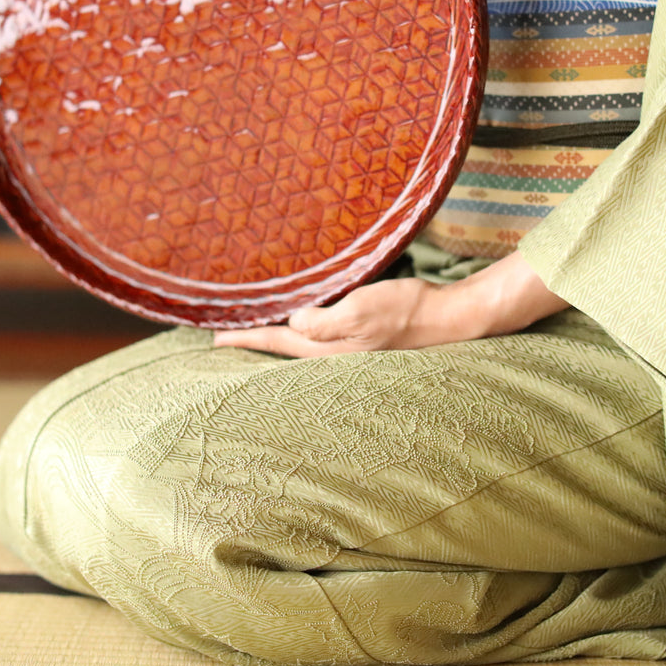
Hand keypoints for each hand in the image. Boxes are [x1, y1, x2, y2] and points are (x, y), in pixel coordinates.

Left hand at [212, 252, 569, 357]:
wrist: (451, 318)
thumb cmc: (407, 312)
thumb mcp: (360, 310)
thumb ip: (322, 321)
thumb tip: (290, 325)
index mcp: (329, 351)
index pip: (276, 344)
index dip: (245, 338)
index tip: (214, 338)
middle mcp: (335, 355)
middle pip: (283, 351)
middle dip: (254, 343)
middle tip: (225, 336)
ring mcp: (350, 350)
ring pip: (301, 346)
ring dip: (277, 338)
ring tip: (253, 330)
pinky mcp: (364, 339)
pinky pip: (322, 336)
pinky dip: (304, 330)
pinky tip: (300, 322)